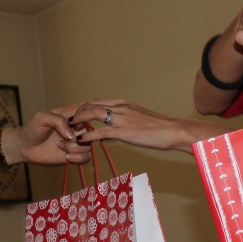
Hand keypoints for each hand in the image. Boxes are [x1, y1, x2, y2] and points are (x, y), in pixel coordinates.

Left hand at [2, 104, 91, 164]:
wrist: (24, 147)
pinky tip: (67, 157)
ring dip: (74, 147)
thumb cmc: (32, 129)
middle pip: (90, 130)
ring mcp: (75, 141)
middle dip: (78, 135)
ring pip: (88, 145)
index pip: (89, 110)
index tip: (72, 122)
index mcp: (70, 114)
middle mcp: (76, 127)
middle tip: (64, 137)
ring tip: (60, 146)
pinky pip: (87, 157)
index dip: (85, 117)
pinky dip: (78, 158)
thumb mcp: (41, 118)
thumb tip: (71, 135)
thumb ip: (57, 121)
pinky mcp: (74, 154)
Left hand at [68, 100, 230, 151]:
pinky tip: (80, 140)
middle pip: (91, 105)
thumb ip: (129, 120)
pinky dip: (88, 135)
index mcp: (124, 104)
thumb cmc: (162, 128)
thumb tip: (120, 127)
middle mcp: (121, 107)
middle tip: (68, 122)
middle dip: (77, 112)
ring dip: (78, 121)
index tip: (76, 115)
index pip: (98, 101)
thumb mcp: (142, 119)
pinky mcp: (124, 131)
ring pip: (92, 114)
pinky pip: (101, 132)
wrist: (174, 131)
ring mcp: (122, 118)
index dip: (84, 107)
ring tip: (68, 129)